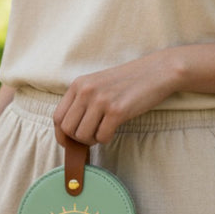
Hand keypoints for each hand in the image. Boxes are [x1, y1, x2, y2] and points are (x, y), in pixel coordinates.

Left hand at [53, 51, 179, 146]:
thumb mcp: (98, 84)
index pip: (57, 116)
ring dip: (93, 140)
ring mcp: (101, 100)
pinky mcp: (117, 110)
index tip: (69, 142)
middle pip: (68, 129)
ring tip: (104, 131)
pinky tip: (114, 128)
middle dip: (78, 139)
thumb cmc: (129, 80)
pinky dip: (106, 138)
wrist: (157, 71)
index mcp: (79, 84)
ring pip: (83, 136)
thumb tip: (70, 130)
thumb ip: (83, 101)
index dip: (61, 134)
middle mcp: (86, 91)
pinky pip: (102, 137)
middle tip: (92, 136)